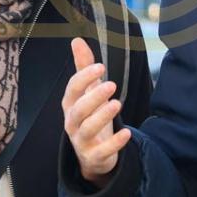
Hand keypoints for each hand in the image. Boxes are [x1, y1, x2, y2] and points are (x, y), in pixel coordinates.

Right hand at [64, 36, 129, 182]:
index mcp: (70, 104)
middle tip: (112, 84)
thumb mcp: (87, 92)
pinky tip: (127, 133)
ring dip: (102, 117)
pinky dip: (114, 143)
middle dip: (93, 97)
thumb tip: (77, 40)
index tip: (100, 66)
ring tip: (117, 103)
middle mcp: (72, 122)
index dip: (84, 78)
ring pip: (87, 129)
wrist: (92, 154)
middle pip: (79, 110)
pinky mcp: (94, 156)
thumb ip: (83, 68)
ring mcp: (81, 141)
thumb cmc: (90, 116)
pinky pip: (102, 151)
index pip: (72, 89)